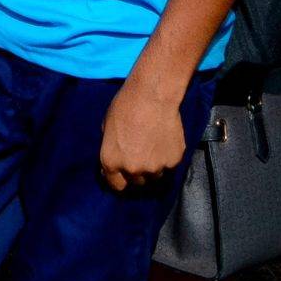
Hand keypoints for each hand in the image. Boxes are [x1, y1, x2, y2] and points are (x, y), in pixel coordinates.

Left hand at [99, 75, 190, 192]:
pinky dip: (167, 157)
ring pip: (155, 175)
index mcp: (111, 162)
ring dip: (153, 166)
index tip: (122, 172)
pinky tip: (165, 140)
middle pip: (137, 182)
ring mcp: (155, 168)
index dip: (119, 178)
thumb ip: (112, 147)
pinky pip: (169, 165)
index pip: (116, 185)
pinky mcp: (173, 162)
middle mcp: (132, 169)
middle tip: (140, 155)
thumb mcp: (107, 127)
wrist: (153, 95)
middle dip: (137, 172)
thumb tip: (117, 156)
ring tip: (153, 147)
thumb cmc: (125, 106)